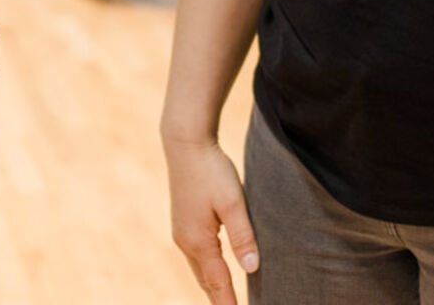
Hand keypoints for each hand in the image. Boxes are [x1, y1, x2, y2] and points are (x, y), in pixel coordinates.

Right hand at [165, 136, 259, 304]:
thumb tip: (252, 268)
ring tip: (225, 299)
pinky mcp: (183, 221)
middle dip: (218, 298)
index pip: (217, 282)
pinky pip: (196, 255)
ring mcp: (181, 232)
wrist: (185, 143)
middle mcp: (186, 241)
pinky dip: (207, 269)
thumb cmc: (212, 170)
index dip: (228, 302)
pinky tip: (215, 269)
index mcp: (199, 241)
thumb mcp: (233, 202)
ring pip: (200, 268)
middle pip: (205, 280)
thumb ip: (243, 235)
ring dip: (212, 285)